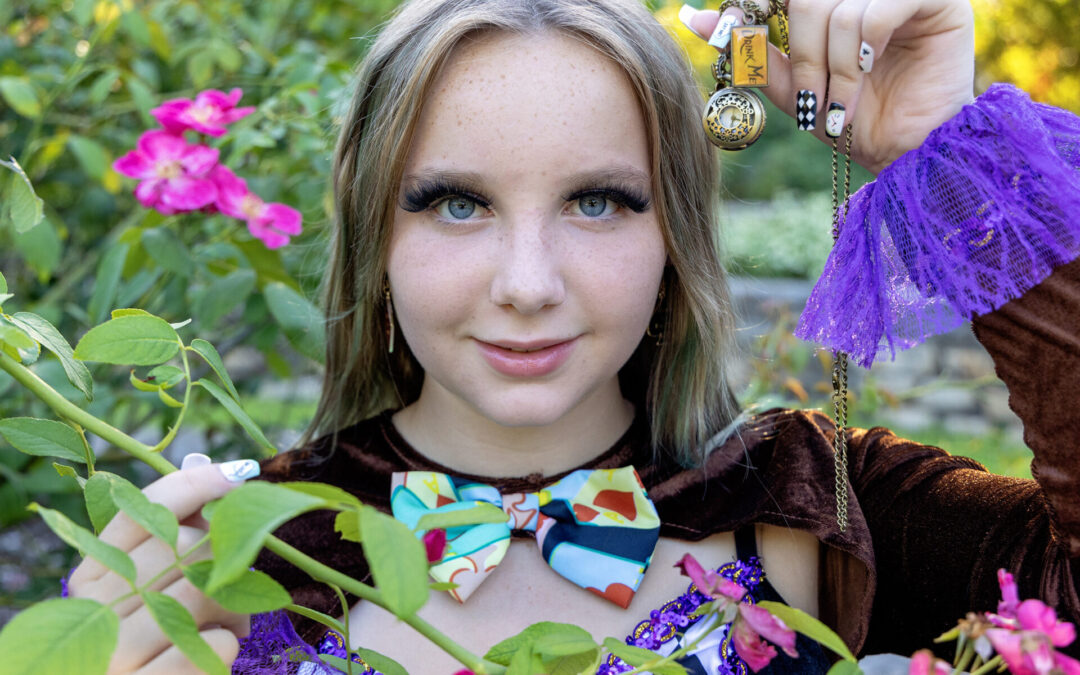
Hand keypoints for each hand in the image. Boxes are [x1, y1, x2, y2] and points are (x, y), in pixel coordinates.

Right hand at [68, 456, 257, 673]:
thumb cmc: (160, 637)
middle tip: (228, 587)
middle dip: (224, 561)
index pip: (144, 507)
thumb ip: (175, 530)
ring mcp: (114, 653)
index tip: (242, 473)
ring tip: (219, 623)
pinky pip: (215, 645)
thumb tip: (204, 463)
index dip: (198, 483)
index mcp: (90, 574)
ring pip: (203, 591)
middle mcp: (92, 609)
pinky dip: (227, 643)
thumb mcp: (158, 583)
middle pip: (184, 546)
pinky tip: (211, 649)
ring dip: (230, 606)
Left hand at [684, 0, 974, 173]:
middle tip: (811, 97)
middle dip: (800, 55)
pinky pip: (877, 10)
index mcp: (827, 1)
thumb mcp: (791, 89)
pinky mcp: (936, 0)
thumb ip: (751, 52)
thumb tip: (692, 17)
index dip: (750, 5)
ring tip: (841, 103)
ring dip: (833, 66)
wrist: (905, 153)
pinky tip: (870, 72)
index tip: (725, 31)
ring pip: (836, 9)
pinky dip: (863, 51)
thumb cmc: (852, 121)